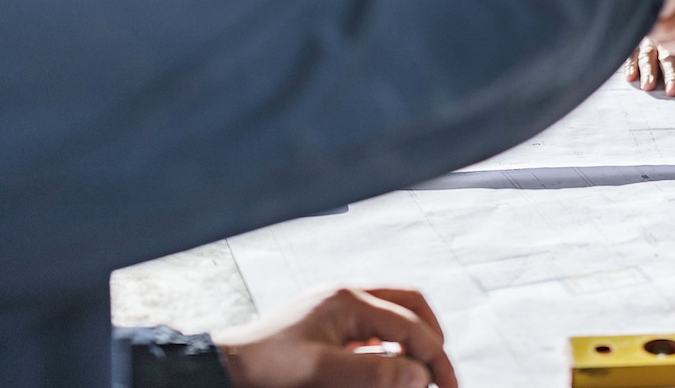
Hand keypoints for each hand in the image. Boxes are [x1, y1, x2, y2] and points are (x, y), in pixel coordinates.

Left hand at [217, 287, 457, 387]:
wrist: (227, 366)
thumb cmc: (267, 367)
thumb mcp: (321, 373)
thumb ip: (374, 373)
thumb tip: (419, 375)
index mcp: (349, 300)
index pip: (409, 324)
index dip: (434, 357)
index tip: (447, 387)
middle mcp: (348, 295)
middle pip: (410, 304)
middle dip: (431, 337)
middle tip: (442, 374)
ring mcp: (338, 307)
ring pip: (393, 312)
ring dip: (412, 340)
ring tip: (420, 373)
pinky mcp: (330, 323)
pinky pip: (373, 327)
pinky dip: (390, 346)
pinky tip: (388, 368)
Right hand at [626, 13, 674, 95]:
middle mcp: (671, 31)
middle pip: (671, 54)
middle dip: (672, 73)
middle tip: (673, 91)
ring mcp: (653, 33)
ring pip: (649, 52)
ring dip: (648, 69)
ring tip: (649, 86)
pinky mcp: (639, 34)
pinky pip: (632, 48)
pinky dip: (630, 62)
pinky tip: (630, 76)